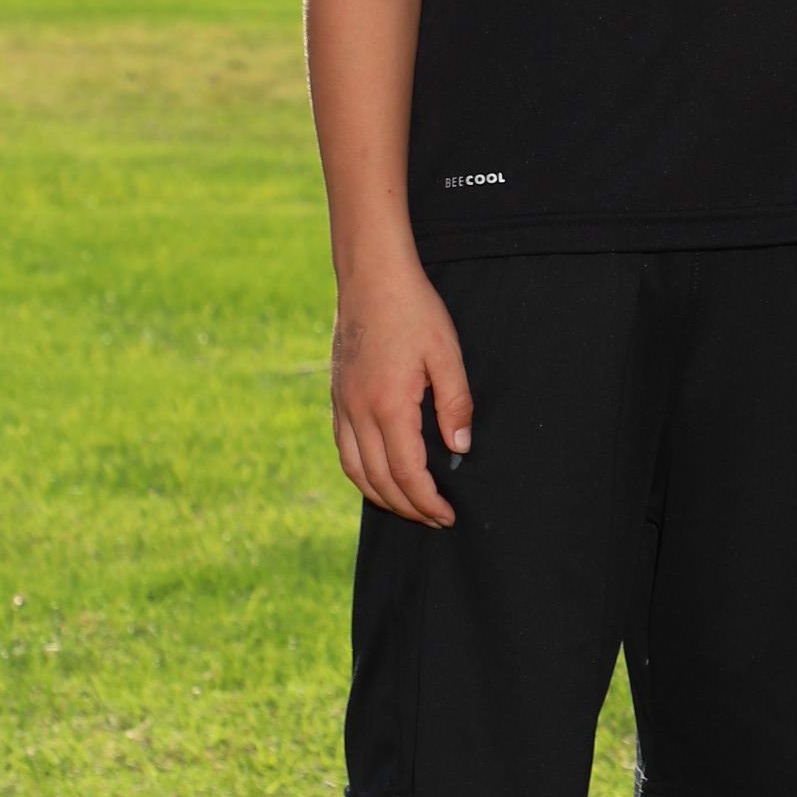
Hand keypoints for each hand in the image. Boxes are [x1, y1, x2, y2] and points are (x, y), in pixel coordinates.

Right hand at [330, 257, 473, 524]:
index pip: (406, 473)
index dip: (427, 501)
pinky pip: (343, 448)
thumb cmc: (414, 311)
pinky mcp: (336, 395)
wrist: (371, 277)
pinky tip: (380, 474)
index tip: (447, 515)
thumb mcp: (446, 355)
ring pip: (354, 470)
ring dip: (381, 496)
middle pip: (378, 480)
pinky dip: (360, 472)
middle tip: (435, 519)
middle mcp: (357, 411)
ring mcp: (342, 404)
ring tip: (409, 507)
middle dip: (407, 507)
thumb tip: (459, 449)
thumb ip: (455, 405)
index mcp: (387, 406)